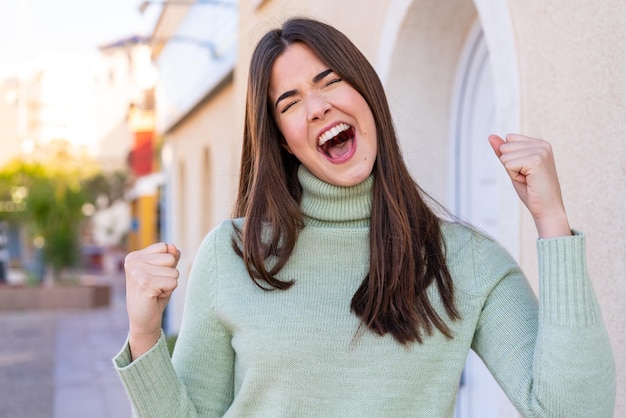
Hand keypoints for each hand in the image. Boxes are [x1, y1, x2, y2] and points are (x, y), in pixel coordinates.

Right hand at [124, 242, 180, 358]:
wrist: (145, 319)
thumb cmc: (155, 294)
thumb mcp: (165, 271)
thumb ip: (170, 256)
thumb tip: (173, 246)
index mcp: (134, 256)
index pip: (165, 247)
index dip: (167, 264)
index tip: (156, 276)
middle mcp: (132, 262)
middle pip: (170, 258)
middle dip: (169, 274)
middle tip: (156, 286)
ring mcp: (136, 272)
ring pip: (173, 271)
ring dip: (169, 284)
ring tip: (156, 291)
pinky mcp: (144, 284)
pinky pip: (173, 282)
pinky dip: (169, 291)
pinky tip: (156, 297)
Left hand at [488, 134, 570, 237]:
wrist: (547, 209)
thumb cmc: (531, 190)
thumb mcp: (514, 167)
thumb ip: (503, 151)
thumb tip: (491, 136)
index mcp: (539, 143)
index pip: (508, 139)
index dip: (510, 158)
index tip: (525, 170)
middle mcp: (542, 144)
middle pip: (505, 146)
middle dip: (510, 165)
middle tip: (526, 177)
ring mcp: (540, 151)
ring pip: (505, 156)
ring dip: (512, 171)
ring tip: (528, 179)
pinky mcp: (536, 160)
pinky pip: (508, 164)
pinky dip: (514, 176)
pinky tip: (528, 181)